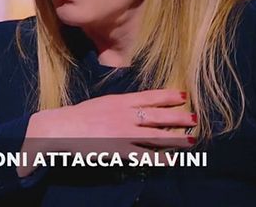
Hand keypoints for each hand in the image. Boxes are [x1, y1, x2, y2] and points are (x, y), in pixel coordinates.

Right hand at [17, 89, 195, 176]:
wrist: (61, 127)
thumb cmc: (76, 116)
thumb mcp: (100, 104)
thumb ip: (116, 106)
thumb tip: (130, 108)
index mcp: (120, 101)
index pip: (150, 97)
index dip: (168, 96)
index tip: (182, 94)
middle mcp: (125, 115)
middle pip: (158, 115)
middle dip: (178, 117)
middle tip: (195, 117)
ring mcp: (123, 133)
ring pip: (156, 135)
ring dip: (175, 137)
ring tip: (191, 139)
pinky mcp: (119, 150)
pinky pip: (143, 155)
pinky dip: (158, 158)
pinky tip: (170, 160)